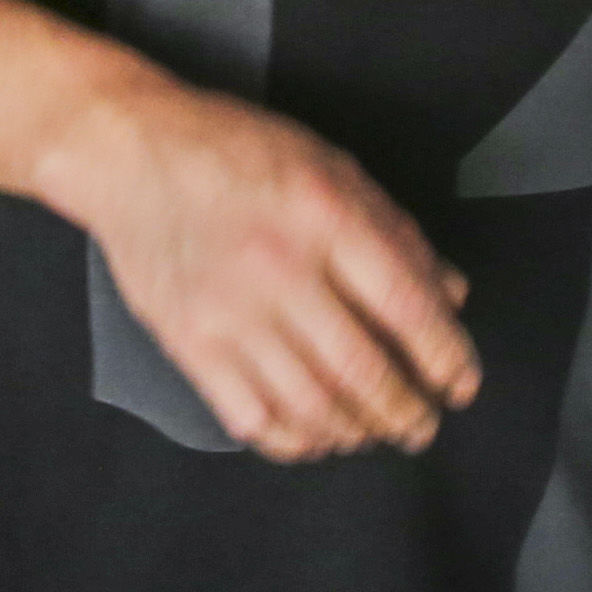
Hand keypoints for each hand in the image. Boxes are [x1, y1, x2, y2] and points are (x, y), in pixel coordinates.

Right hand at [49, 77, 477, 461]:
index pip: (407, 307)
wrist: (131, 152)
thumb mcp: (331, 165)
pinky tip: (314, 435)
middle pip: (363, 371)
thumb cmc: (236, 151)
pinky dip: (294, 441)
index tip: (460, 383)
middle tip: (423, 424)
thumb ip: (394, 231)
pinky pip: (253, 419)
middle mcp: (281, 269)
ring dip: (356, 432)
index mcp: (326, 216)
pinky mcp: (189, 344)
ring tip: (373, 432)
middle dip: (406, 412)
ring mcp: (231, 313)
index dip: (445, 357)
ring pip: (312, 406)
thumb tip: (449, 295)